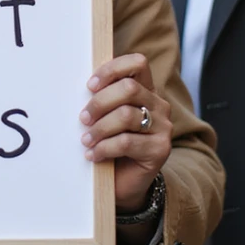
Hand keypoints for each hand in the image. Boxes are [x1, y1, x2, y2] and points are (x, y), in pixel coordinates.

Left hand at [79, 53, 171, 211]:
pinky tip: (93, 154)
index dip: (112, 69)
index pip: (137, 63)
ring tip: (86, 139)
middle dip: (100, 102)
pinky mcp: (160, 149)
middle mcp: (159, 105)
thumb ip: (102, 99)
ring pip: (126, 115)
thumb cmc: (111, 143)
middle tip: (83, 117)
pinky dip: (104, 148)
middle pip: (129, 88)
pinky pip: (126, 142)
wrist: (125, 182)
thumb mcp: (106, 116)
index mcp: (146, 90)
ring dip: (99, 128)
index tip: (89, 86)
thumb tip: (81, 88)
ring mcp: (163, 127)